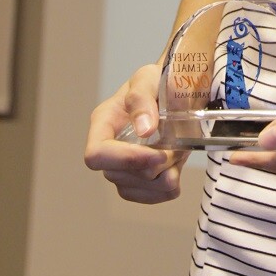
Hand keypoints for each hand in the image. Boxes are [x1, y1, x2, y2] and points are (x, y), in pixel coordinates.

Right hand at [84, 63, 186, 203]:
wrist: (172, 93)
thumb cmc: (155, 82)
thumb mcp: (147, 79)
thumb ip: (142, 99)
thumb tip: (144, 129)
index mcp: (102, 124)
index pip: (96, 155)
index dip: (125, 159)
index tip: (158, 154)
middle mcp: (108, 151)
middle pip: (122, 176)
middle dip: (156, 164)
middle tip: (178, 143)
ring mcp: (122, 171)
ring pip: (140, 189)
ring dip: (167, 173)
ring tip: (178, 149)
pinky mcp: (140, 184)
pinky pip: (156, 197)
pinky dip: (172, 185)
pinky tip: (177, 165)